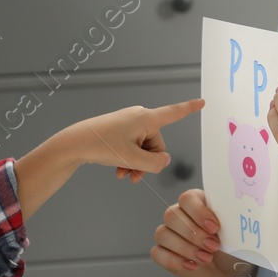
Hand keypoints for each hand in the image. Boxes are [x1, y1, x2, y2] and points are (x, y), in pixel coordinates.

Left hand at [71, 98, 203, 184]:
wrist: (74, 144)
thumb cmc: (101, 145)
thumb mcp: (132, 159)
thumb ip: (155, 163)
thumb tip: (164, 161)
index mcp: (146, 118)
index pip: (174, 113)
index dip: (190, 109)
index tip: (203, 102)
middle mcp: (140, 117)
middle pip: (157, 144)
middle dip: (147, 162)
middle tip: (132, 174)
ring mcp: (129, 124)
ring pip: (144, 149)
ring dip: (136, 164)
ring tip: (123, 175)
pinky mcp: (120, 131)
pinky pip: (133, 147)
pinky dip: (129, 160)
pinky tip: (119, 171)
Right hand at [150, 188, 256, 276]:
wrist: (231, 271)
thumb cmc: (234, 248)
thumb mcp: (237, 232)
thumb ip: (230, 220)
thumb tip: (230, 215)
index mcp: (198, 203)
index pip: (187, 198)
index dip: (198, 212)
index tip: (215, 227)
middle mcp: (181, 215)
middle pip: (172, 215)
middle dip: (193, 234)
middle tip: (213, 246)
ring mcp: (169, 233)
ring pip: (163, 234)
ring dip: (185, 248)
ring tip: (206, 258)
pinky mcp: (164, 252)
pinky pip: (157, 253)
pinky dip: (175, 261)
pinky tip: (192, 266)